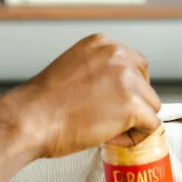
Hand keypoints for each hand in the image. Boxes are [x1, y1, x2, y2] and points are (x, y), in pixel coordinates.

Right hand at [0, 34, 162, 158]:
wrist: (30, 119)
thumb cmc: (43, 104)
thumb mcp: (73, 69)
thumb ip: (99, 72)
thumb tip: (118, 90)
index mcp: (102, 43)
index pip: (135, 65)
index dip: (125, 89)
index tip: (109, 102)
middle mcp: (118, 55)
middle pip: (146, 84)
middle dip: (132, 103)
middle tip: (106, 118)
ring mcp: (127, 79)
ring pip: (151, 105)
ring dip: (133, 121)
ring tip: (104, 128)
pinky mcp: (132, 104)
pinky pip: (151, 126)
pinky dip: (135, 137)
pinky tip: (110, 137)